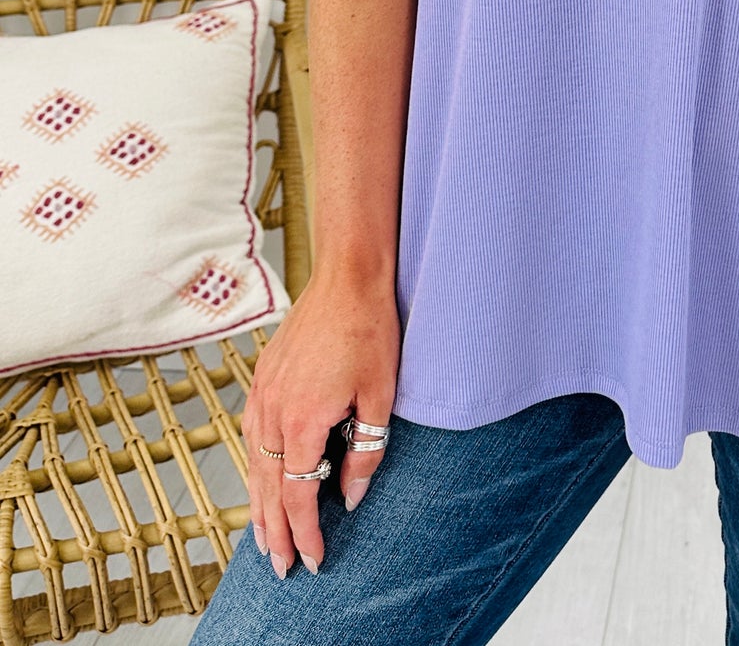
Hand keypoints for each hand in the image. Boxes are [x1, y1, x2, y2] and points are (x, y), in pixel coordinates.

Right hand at [241, 270, 399, 576]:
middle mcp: (272, 413)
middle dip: (275, 533)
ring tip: (265, 539)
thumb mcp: (379, 396)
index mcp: (302, 422)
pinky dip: (255, 468)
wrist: (347, 275)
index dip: (306, 533)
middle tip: (282, 568)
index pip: (299, 496)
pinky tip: (262, 480)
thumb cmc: (369, 329)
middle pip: (269, 489)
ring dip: (259, 506)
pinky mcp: (263, 378)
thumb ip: (366, 451)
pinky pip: (252, 436)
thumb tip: (351, 496)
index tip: (314, 561)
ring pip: (254, 465)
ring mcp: (262, 394)